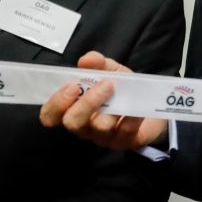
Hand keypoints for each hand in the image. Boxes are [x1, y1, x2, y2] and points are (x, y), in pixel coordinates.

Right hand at [39, 50, 167, 149]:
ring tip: (120, 91)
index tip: (72, 85)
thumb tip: (86, 59)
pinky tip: (135, 106)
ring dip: (110, 107)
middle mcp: (85, 127)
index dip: (55, 104)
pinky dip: (131, 117)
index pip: (51, 116)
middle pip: (73, 123)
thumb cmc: (122, 90)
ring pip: (99, 128)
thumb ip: (98, 64)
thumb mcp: (111, 72)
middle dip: (86, 102)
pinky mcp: (124, 142)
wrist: (150, 105)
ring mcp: (104, 137)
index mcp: (73, 109)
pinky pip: (125, 131)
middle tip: (105, 84)